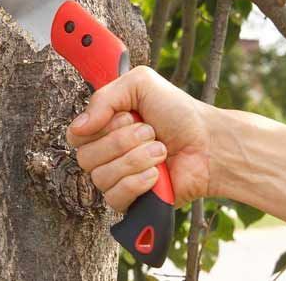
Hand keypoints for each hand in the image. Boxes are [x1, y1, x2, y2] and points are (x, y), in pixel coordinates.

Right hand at [66, 66, 211, 209]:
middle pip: (85, 157)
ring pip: (101, 177)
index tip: (125, 116)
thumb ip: (103, 97)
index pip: (75, 135)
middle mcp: (105, 154)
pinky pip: (115, 197)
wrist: (209, 142)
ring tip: (159, 150)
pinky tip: (157, 174)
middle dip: (123, 140)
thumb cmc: (178, 113)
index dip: (98, 127)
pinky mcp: (131, 201)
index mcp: (103, 128)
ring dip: (136, 159)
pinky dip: (138, 182)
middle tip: (150, 131)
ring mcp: (116, 179)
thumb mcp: (140, 84)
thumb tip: (78, 127)